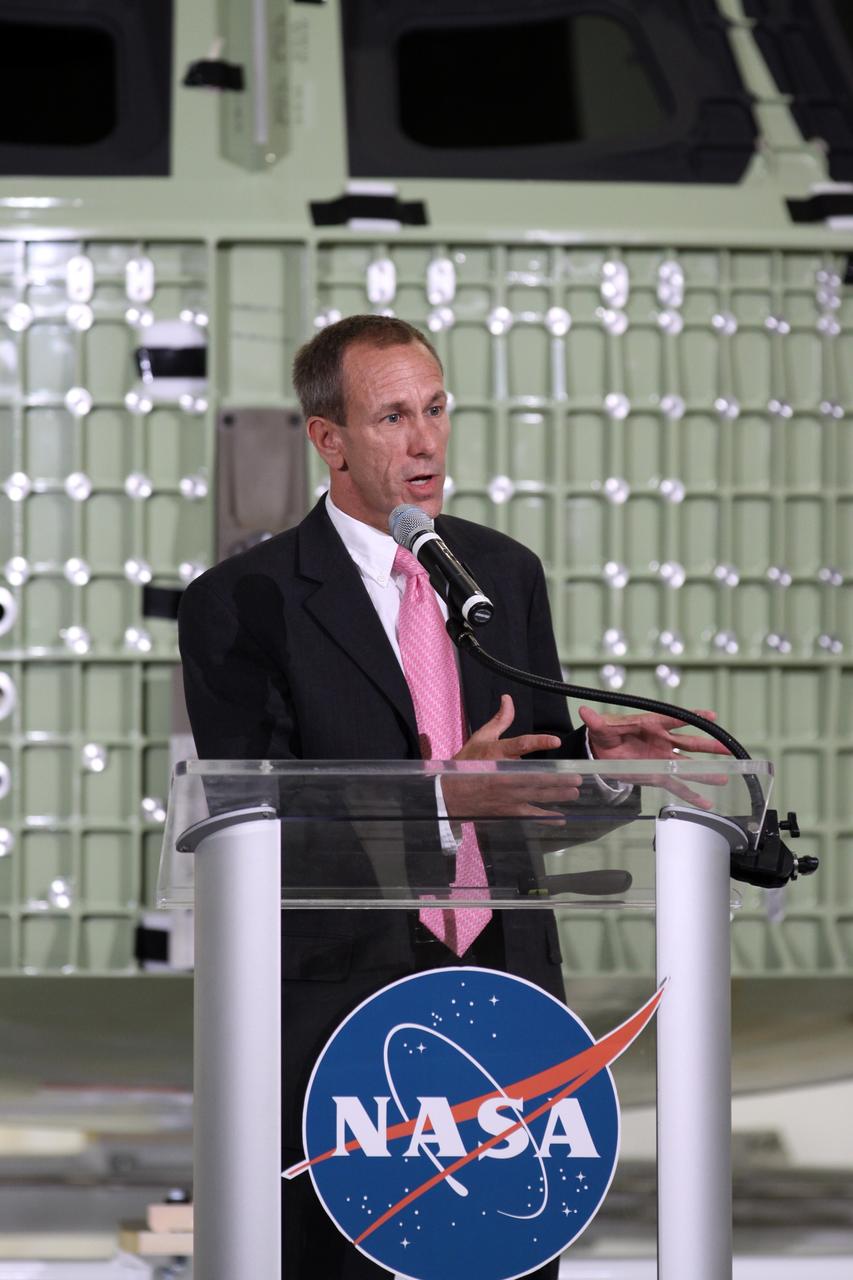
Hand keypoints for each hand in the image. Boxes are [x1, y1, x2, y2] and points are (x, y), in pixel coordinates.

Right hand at [442, 694, 580, 819]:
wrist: (450, 793)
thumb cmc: (466, 763)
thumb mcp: (480, 738)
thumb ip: (499, 720)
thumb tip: (508, 699)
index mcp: (496, 753)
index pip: (520, 745)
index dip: (538, 742)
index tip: (556, 741)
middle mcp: (503, 775)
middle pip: (535, 776)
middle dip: (557, 778)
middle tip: (576, 777)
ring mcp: (506, 794)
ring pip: (535, 795)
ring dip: (556, 795)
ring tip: (575, 792)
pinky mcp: (506, 809)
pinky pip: (529, 814)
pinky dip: (545, 817)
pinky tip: (560, 818)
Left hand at [579, 705, 729, 808]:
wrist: (601, 750)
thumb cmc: (605, 734)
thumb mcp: (600, 727)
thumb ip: (596, 722)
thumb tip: (585, 712)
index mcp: (650, 724)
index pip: (674, 719)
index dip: (692, 716)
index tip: (710, 715)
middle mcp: (662, 741)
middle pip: (689, 743)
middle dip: (708, 745)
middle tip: (727, 747)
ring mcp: (662, 758)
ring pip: (688, 765)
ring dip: (704, 772)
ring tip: (723, 777)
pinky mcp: (658, 774)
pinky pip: (677, 785)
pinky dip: (691, 794)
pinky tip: (706, 802)